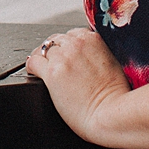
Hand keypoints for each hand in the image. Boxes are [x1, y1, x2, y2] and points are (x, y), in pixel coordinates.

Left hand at [25, 27, 129, 141]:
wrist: (111, 114)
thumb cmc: (117, 96)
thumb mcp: (113, 64)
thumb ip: (98, 54)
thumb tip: (88, 59)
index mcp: (93, 39)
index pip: (72, 34)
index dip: (67, 46)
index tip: (66, 54)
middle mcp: (76, 44)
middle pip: (56, 40)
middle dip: (55, 51)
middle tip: (55, 63)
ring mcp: (63, 57)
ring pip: (43, 49)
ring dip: (43, 58)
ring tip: (43, 68)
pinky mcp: (52, 73)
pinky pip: (33, 62)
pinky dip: (32, 67)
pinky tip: (34, 73)